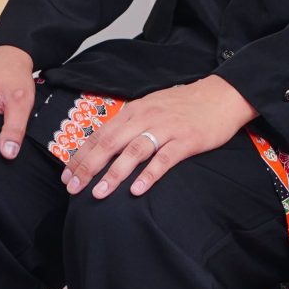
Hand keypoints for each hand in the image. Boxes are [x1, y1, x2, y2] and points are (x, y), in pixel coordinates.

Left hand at [58, 76, 254, 200]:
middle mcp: (146, 117)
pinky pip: (164, 159)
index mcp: (135, 110)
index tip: (66, 176)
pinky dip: (148, 174)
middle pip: (110, 143)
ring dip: (114, 173)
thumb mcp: (152, 108)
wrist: (222, 95)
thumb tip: (105, 146)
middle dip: (88, 166)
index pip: (100, 134)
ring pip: (133, 151)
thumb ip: (131, 124)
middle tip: (73, 189)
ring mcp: (166, 128)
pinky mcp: (186, 140)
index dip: (81, 156)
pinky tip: (137, 190)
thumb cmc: (185, 105)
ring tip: (99, 193)